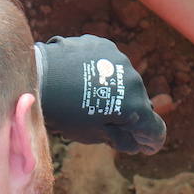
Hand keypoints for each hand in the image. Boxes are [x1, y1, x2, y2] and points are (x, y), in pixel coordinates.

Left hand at [35, 35, 166, 154]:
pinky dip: (102, 74)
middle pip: (140, 105)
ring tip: (90, 98)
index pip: (156, 131)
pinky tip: (83, 80)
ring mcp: (119, 59)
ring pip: (125, 82)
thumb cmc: (64, 113)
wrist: (38, 78)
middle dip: (129, 116)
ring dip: (115, 92)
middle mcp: (134, 81)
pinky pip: (109, 64)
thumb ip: (120, 139)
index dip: (150, 142)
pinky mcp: (103, 46)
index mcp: (135, 108)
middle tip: (109, 124)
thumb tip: (135, 143)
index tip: (143, 147)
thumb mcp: (93, 134)